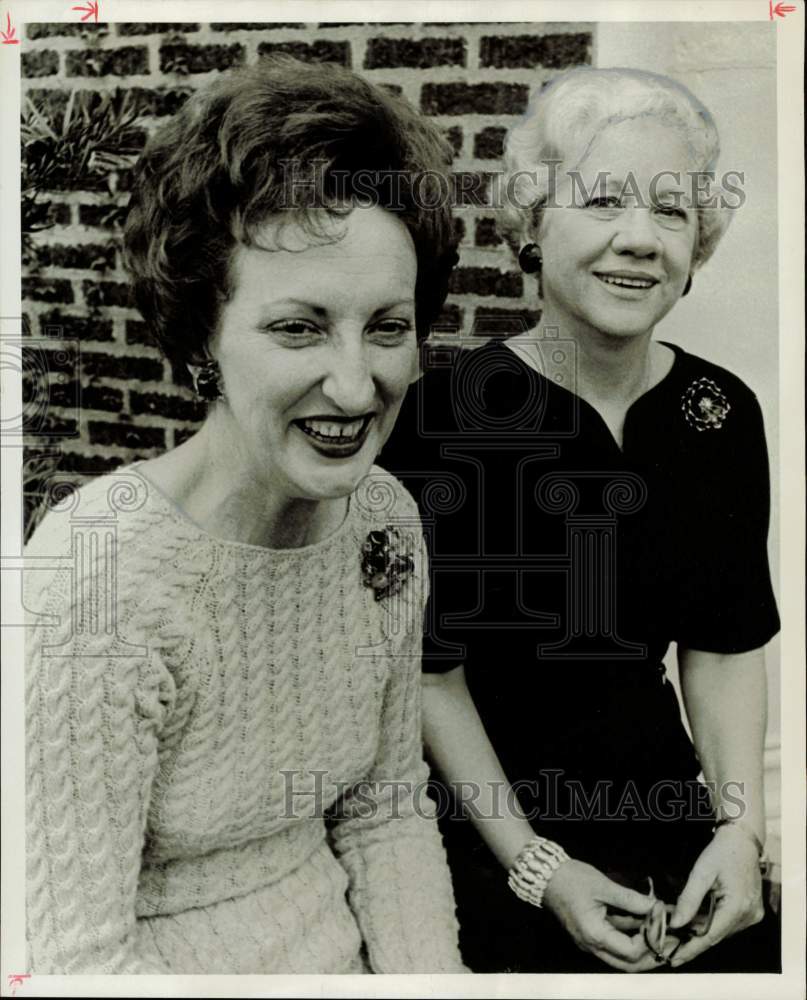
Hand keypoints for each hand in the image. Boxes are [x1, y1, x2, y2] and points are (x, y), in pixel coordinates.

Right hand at [542, 859, 662, 971]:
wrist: (544, 875)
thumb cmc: (572, 879)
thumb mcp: (603, 885)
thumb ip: (631, 899)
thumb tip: (657, 907)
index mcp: (595, 934)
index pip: (631, 951)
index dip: (650, 940)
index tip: (661, 923)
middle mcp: (592, 945)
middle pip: (628, 965)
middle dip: (651, 956)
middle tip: (670, 943)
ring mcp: (589, 942)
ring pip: (621, 958)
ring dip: (642, 949)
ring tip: (660, 934)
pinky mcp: (589, 935)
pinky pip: (613, 945)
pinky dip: (629, 939)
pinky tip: (641, 925)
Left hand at [666, 825, 763, 967]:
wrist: (742, 840)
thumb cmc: (721, 852)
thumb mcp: (701, 872)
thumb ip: (688, 899)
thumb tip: (675, 924)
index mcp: (738, 907)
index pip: (710, 936)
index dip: (691, 949)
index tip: (673, 960)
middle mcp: (749, 916)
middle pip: (715, 935)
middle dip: (692, 941)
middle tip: (669, 946)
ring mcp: (753, 915)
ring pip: (721, 931)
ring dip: (701, 933)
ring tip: (678, 935)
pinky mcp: (752, 912)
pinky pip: (728, 924)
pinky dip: (712, 924)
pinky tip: (695, 922)